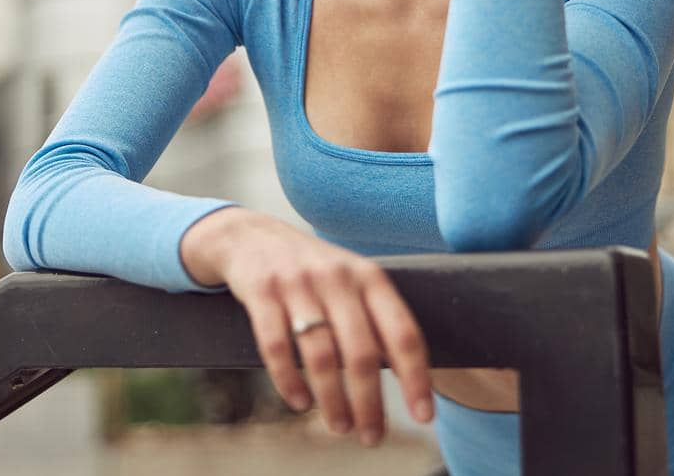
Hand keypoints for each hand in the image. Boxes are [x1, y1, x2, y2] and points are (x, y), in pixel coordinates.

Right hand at [181, 208, 437, 444]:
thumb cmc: (312, 271)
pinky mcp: (261, 291)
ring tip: (340, 426)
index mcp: (368, 276)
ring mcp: (297, 283)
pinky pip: (276, 346)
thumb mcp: (350, 281)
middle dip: (370, 403)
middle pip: (361, 352)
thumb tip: (407, 378)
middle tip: (372, 437)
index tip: (424, 416)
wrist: (250, 236)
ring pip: (321, 355)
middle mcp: (336, 277)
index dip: (416, 377)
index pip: (402, 332)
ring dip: (332, 399)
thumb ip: (375, 318)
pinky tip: (300, 402)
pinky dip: (289, 381)